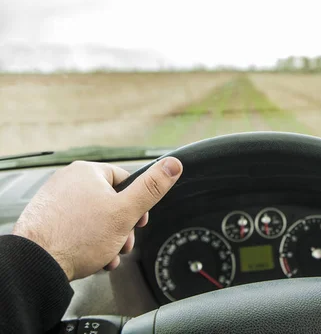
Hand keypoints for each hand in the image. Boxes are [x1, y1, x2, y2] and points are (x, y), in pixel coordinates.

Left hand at [12, 157, 182, 280]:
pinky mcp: (46, 219)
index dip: (137, 204)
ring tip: (107, 254)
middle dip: (122, 227)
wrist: (37, 265)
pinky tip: (92, 257)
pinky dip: (88, 241)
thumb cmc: (77, 238)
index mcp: (87, 172)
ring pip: (94, 217)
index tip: (138, 221)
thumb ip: (152, 188)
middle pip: (110, 201)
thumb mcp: (125, 212)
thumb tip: (173, 165)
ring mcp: (54, 200)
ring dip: (108, 238)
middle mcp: (67, 181)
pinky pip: (76, 226)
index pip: (126, 180)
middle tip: (123, 243)